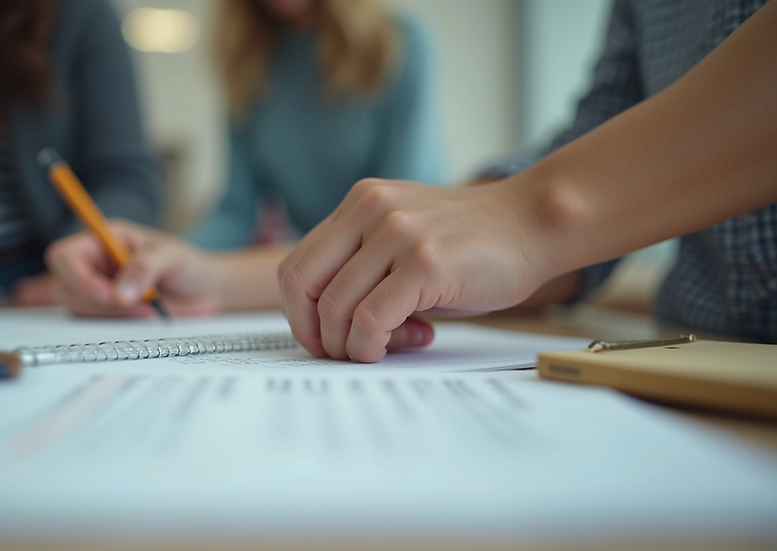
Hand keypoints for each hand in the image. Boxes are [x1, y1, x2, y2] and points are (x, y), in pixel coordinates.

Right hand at [45, 219, 219, 316]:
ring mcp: (98, 291)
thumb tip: (120, 294)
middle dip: (98, 302)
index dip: (77, 277)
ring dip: (112, 316)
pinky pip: (95, 326)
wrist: (206, 293)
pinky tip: (144, 318)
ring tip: (149, 310)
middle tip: (138, 306)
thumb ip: (145, 268)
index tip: (108, 295)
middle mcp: (95, 265)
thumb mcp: (171, 256)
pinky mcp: (107, 314)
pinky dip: (117, 327)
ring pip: (78, 310)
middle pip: (65, 287)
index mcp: (104, 240)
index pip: (65, 256)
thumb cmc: (188, 265)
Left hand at [278, 178, 554, 361]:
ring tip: (392, 344)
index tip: (325, 339)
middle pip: (302, 286)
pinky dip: (372, 346)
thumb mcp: (403, 238)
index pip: (297, 266)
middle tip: (344, 353)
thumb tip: (328, 328)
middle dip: (315, 334)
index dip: (301, 315)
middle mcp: (370, 210)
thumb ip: (363, 266)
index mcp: (359, 203)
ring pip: (335, 308)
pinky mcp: (424, 263)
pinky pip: (369, 320)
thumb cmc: (471, 243)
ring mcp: (396, 234)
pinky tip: (406, 342)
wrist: (535, 222)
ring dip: (352, 345)